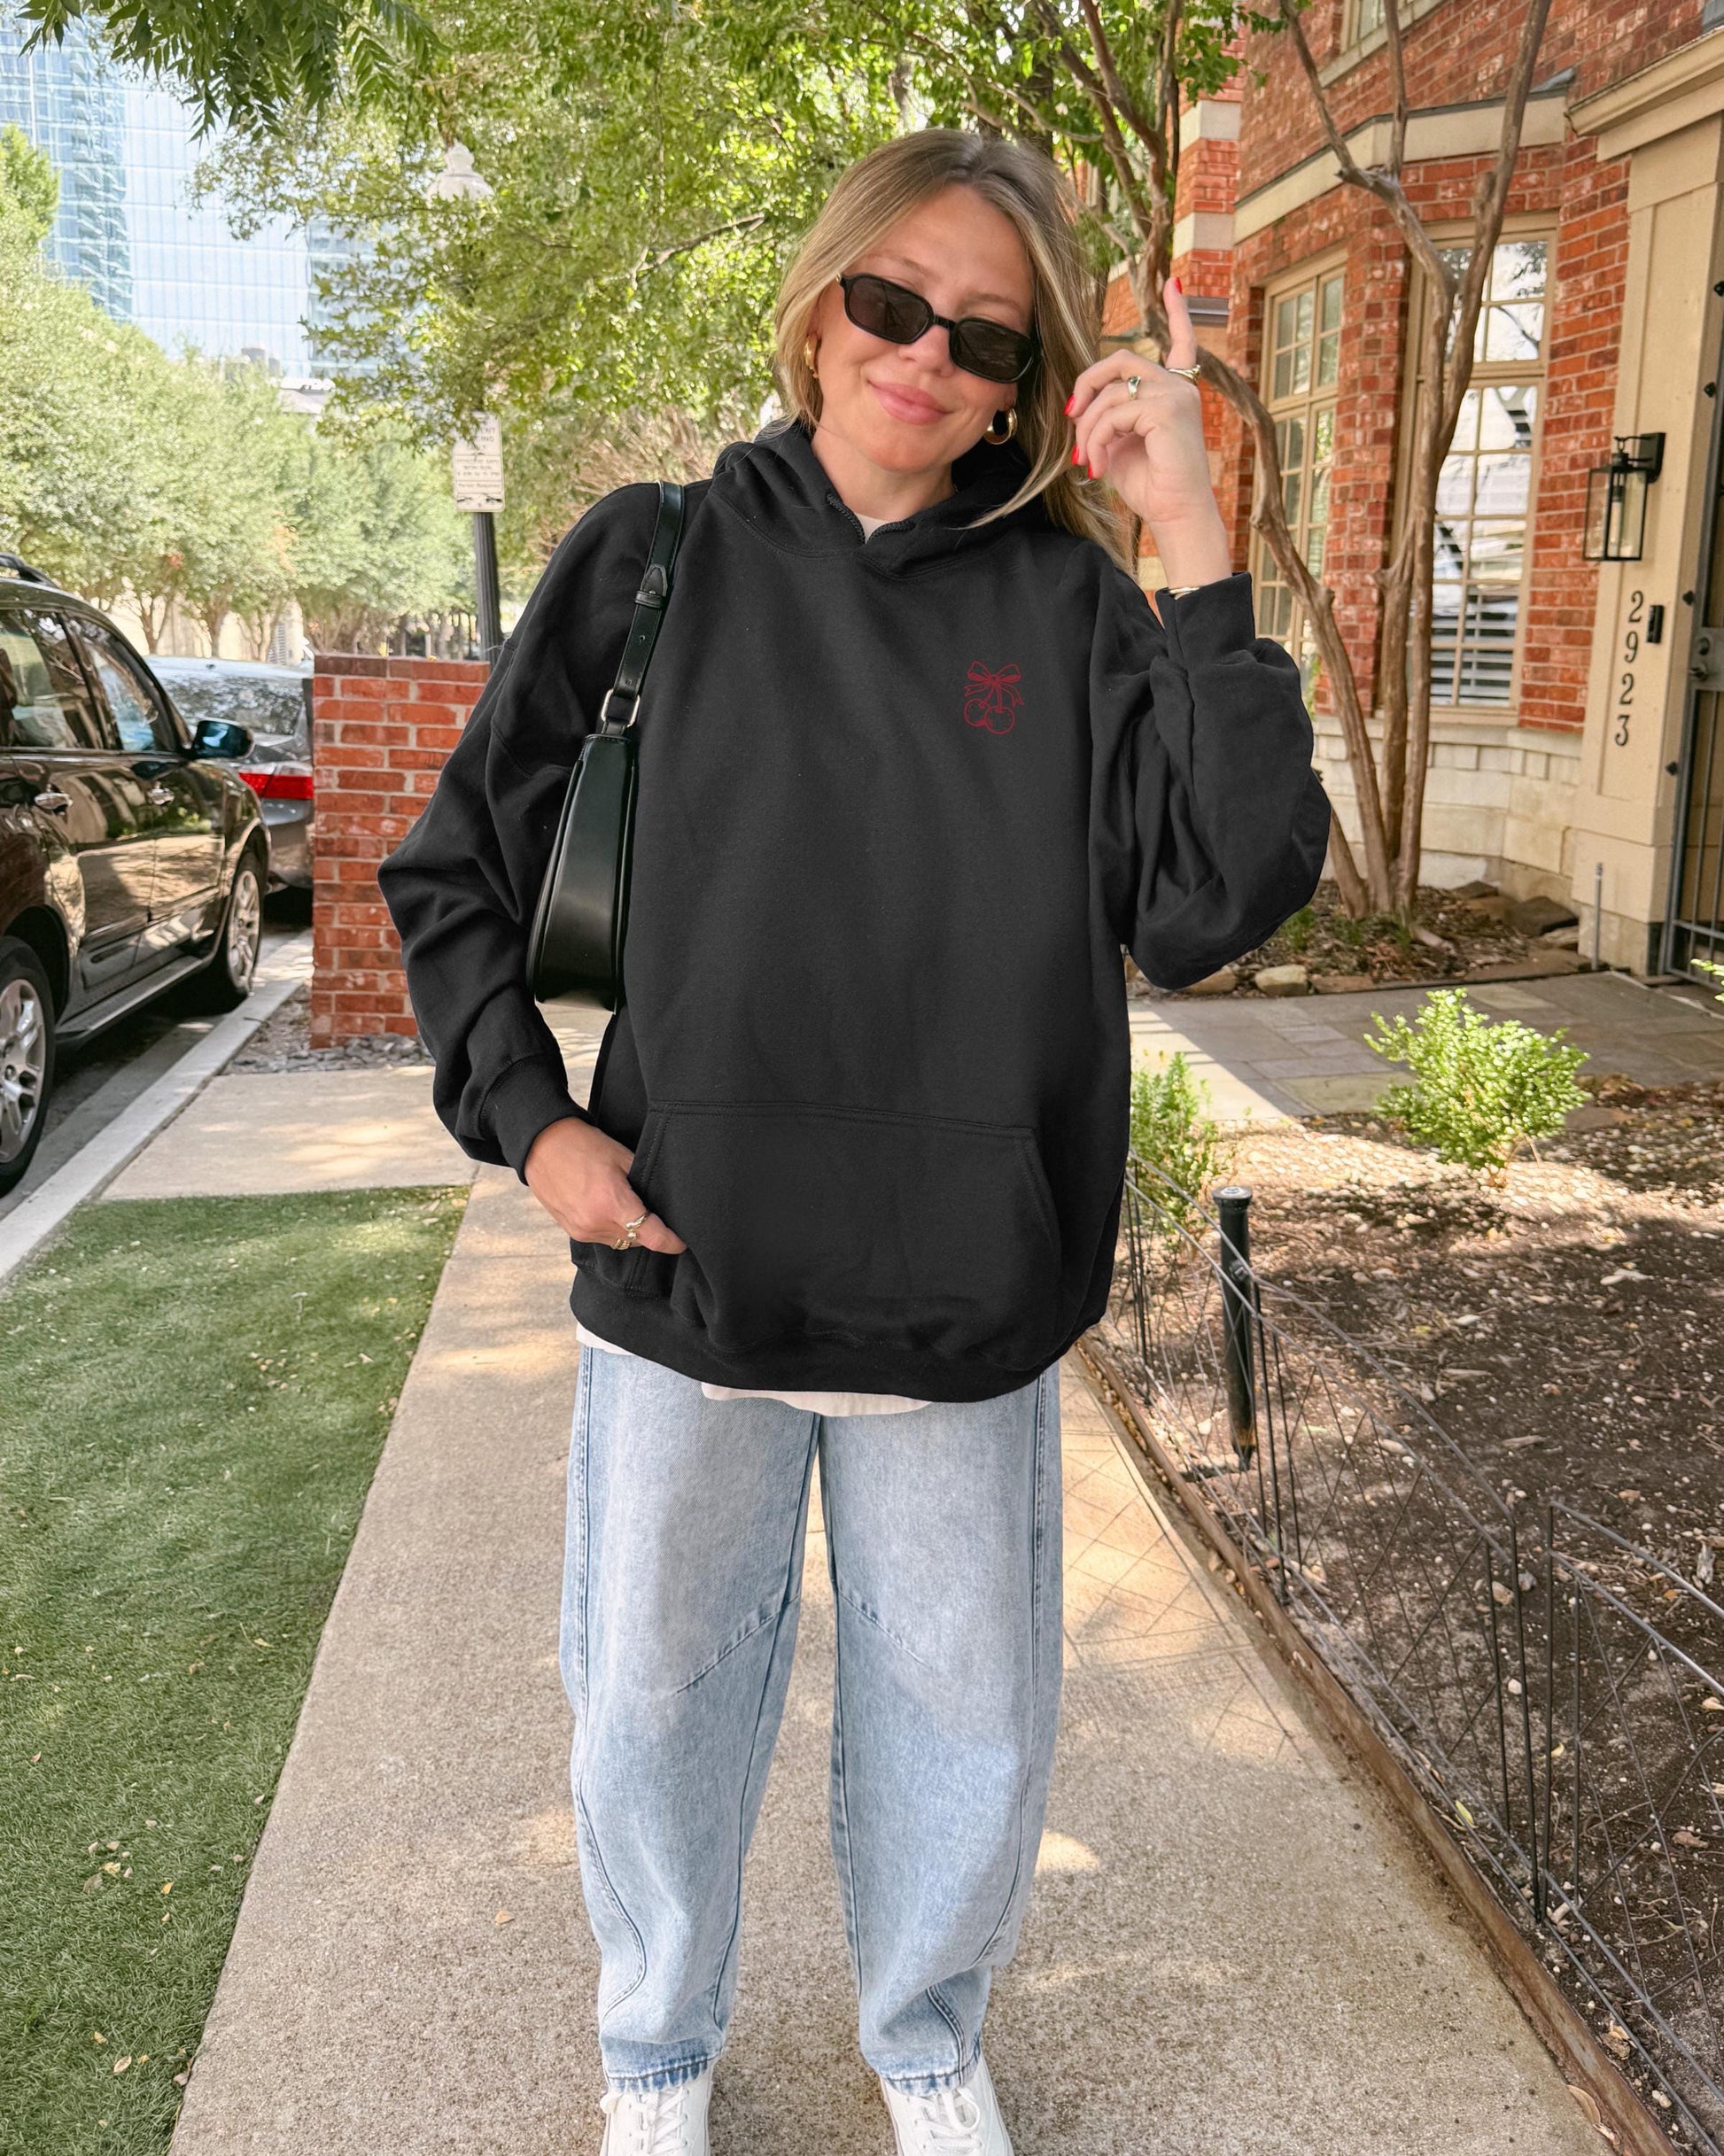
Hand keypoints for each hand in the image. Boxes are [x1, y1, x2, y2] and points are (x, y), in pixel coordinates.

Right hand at [523, 1116, 686, 1252]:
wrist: (541, 1145)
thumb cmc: (582, 1145)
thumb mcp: (622, 1157)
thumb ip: (644, 1183)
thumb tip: (662, 1202)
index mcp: (611, 1204)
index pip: (652, 1236)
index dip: (672, 1242)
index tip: (681, 1241)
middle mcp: (595, 1223)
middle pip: (637, 1240)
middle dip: (649, 1230)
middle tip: (652, 1210)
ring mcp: (581, 1230)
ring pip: (620, 1241)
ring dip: (629, 1230)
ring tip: (625, 1204)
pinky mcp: (572, 1230)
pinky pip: (602, 1237)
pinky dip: (611, 1227)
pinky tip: (607, 1207)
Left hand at [1066, 274, 1226, 563]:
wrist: (1175, 514)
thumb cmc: (1150, 485)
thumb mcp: (1120, 443)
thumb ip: (1108, 416)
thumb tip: (1079, 406)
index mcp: (1172, 391)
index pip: (1180, 342)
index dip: (1177, 312)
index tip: (1174, 284)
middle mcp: (1178, 386)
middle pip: (1119, 360)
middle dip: (1086, 384)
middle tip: (1070, 415)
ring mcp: (1175, 395)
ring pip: (1111, 392)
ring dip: (1087, 429)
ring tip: (1086, 461)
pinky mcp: (1167, 410)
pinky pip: (1114, 413)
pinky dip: (1096, 440)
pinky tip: (1098, 466)